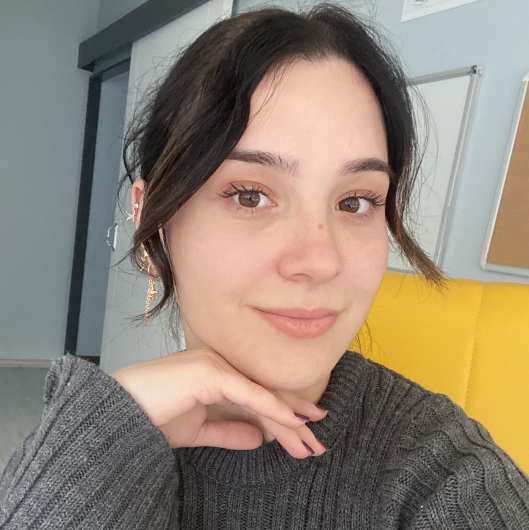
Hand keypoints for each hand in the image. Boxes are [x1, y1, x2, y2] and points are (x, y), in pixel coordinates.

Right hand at [110, 348, 327, 458]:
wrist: (117, 414)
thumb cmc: (150, 418)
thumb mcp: (197, 430)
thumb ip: (227, 431)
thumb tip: (258, 437)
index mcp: (217, 373)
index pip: (258, 395)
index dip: (284, 414)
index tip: (306, 433)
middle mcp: (220, 363)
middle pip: (265, 394)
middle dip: (294, 421)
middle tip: (318, 444)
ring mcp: (215, 364)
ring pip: (261, 396)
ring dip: (289, 421)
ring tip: (312, 442)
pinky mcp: (209, 372)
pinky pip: (249, 394)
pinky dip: (273, 408)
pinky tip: (294, 423)